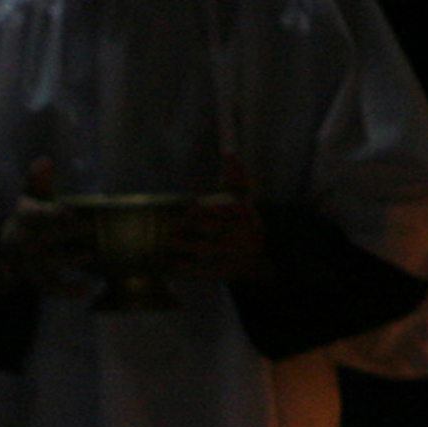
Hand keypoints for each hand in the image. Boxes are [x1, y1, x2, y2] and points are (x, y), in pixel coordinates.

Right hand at [0, 157, 96, 295]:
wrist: (6, 250)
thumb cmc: (28, 218)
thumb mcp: (29, 198)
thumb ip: (38, 180)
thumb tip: (44, 160)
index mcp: (24, 218)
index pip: (36, 215)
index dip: (52, 214)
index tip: (69, 211)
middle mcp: (24, 241)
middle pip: (45, 237)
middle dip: (66, 233)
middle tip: (90, 228)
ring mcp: (31, 262)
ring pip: (49, 262)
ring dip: (68, 259)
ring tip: (89, 256)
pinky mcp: (38, 279)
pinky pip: (52, 287)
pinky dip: (69, 290)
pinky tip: (88, 288)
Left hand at [170, 159, 266, 281]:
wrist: (258, 259)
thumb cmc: (243, 221)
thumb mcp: (243, 199)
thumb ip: (236, 177)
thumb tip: (230, 153)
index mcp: (247, 213)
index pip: (228, 208)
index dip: (208, 208)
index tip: (189, 206)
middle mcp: (243, 234)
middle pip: (213, 228)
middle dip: (189, 225)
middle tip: (168, 222)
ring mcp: (234, 255)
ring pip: (206, 249)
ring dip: (184, 245)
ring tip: (169, 239)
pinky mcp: (225, 273)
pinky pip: (204, 270)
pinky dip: (187, 268)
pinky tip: (173, 263)